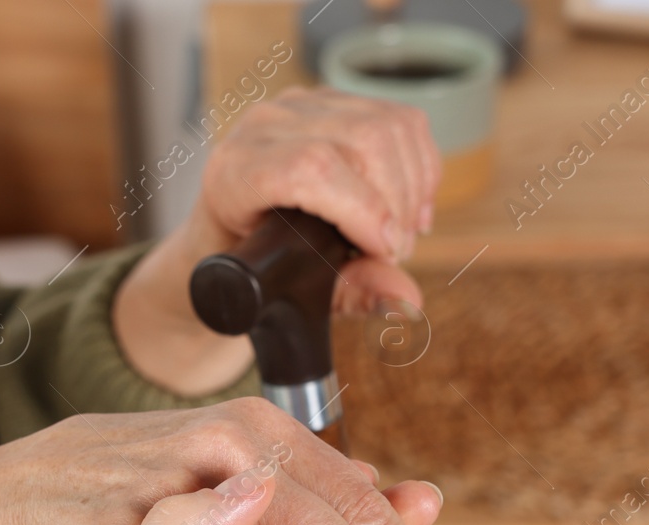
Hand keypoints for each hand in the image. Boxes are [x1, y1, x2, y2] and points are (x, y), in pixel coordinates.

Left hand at [113, 87, 442, 395]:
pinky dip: (421, 168)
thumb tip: (405, 298)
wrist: (227, 235)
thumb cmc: (248, 267)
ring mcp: (301, 107)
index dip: (362, 208)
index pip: (311, 168)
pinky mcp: (336, 102)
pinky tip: (411, 207)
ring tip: (401, 235)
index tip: (387, 252)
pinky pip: (401, 121)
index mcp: (234, 174)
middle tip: (395, 254)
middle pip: (362, 140)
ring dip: (413, 188)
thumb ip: (346, 295)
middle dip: (396, 204)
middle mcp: (263, 128)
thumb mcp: (284, 292)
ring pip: (388, 127)